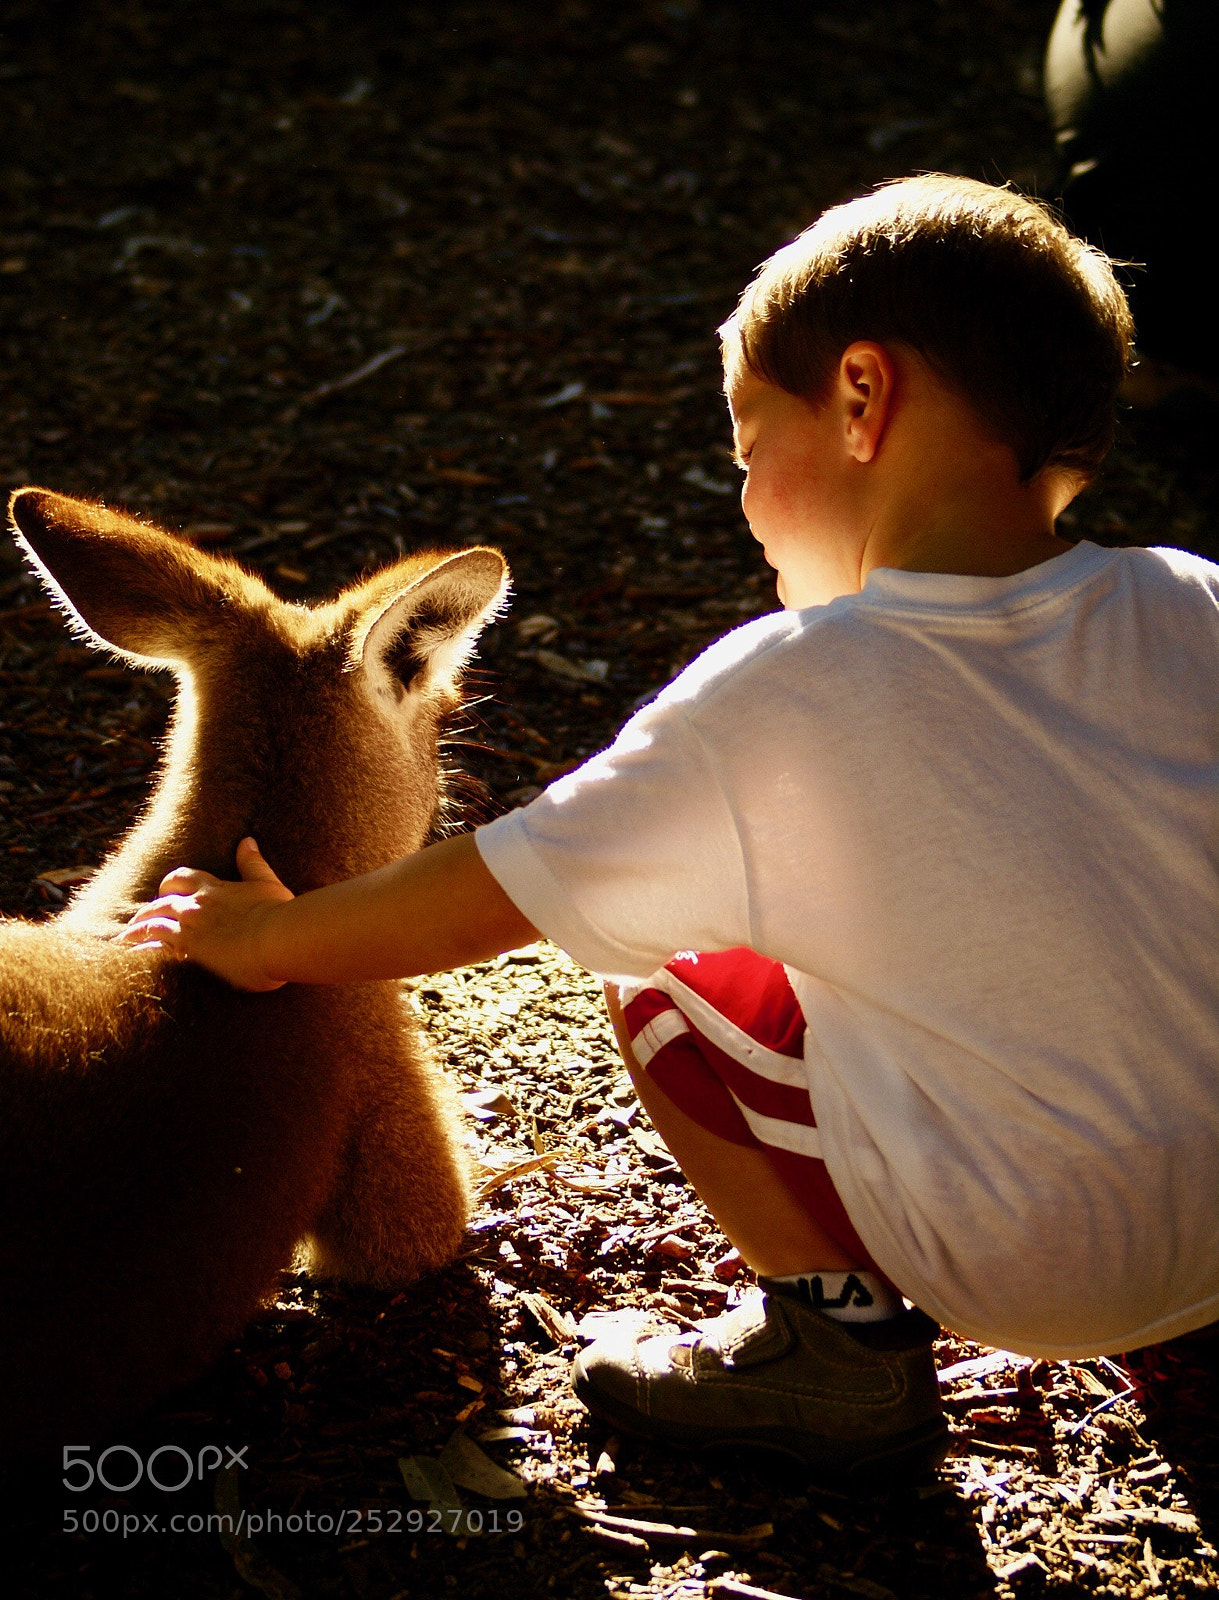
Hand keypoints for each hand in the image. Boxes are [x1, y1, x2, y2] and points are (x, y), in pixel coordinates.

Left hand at [118, 837, 295, 991]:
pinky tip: (131, 959)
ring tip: (124, 940)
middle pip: (161, 902)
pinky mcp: (187, 953)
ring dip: (136, 931)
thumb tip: (247, 841)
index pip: (182, 878)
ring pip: (151, 925)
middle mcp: (196, 906)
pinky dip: (140, 953)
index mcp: (214, 888)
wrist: (277, 939)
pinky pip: (154, 951)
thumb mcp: (267, 883)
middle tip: (138, 920)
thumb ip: (253, 863)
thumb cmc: (278, 913)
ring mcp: (189, 929)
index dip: (170, 885)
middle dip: (147, 910)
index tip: (165, 891)